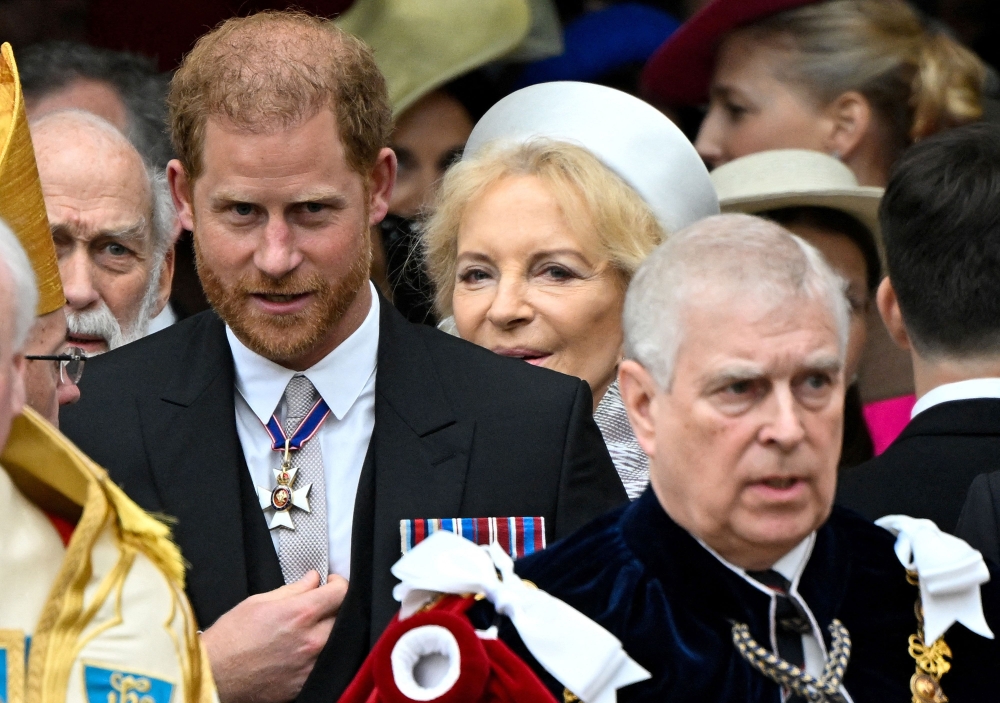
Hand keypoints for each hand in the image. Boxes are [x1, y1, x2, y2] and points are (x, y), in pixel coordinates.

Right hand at [202, 571, 348, 702]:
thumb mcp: (258, 601)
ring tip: (310, 628)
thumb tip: (313, 579)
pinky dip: (318, 653)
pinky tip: (302, 649)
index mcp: (300, 614)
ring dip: (328, 630)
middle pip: (343, 617)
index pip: (341, 593)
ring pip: (336, 641)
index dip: (338, 584)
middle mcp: (312, 640)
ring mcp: (311, 665)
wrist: (214, 676)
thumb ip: (293, 589)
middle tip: (320, 605)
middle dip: (334, 607)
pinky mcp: (305, 683)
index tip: (331, 584)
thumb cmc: (230, 638)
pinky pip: (324, 663)